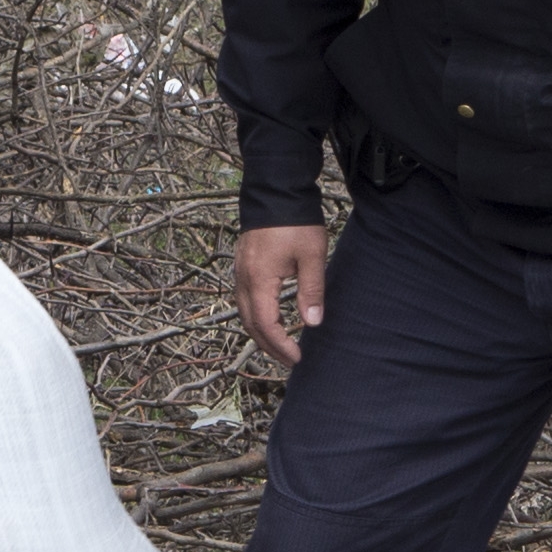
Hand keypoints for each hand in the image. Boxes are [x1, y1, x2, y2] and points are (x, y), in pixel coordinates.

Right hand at [230, 222, 331, 366]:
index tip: (297, 357)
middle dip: (269, 346)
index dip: (280, 346)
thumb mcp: (312, 257)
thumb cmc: (296, 223)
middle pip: (250, 324)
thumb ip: (311, 291)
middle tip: (289, 359)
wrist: (276, 193)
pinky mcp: (242, 266)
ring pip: (243, 313)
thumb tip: (311, 324)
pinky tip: (269, 319)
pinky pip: (243, 300)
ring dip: (260, 333)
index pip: (265, 325)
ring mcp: (239, 273)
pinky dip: (255, 316)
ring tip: (280, 344)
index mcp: (259, 280)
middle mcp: (243, 280)